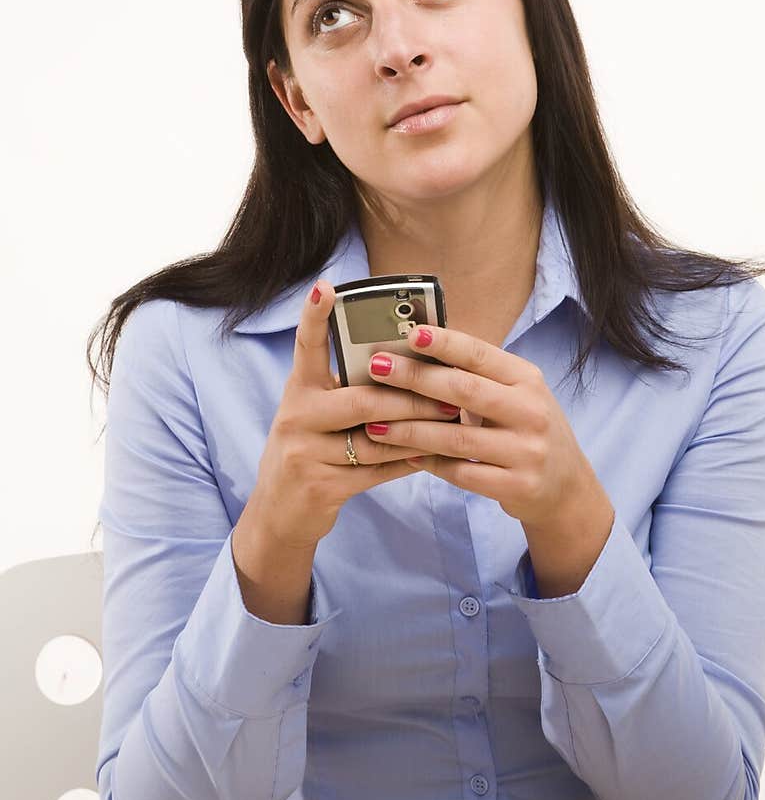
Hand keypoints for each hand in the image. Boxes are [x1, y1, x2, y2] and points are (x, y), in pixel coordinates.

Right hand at [245, 283, 461, 550]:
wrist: (278, 513)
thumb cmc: (309, 451)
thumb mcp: (316, 415)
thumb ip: (346, 390)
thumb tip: (405, 364)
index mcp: (298, 390)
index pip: (305, 346)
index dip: (314, 315)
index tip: (326, 286)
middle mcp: (296, 416)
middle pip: (361, 398)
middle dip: (410, 396)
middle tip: (449, 392)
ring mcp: (305, 453)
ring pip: (375, 437)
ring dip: (419, 430)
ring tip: (451, 420)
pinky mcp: (322, 486)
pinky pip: (377, 471)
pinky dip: (409, 461)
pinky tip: (433, 454)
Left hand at [363, 323, 612, 538]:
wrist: (566, 487)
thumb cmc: (528, 430)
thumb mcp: (517, 394)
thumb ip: (478, 376)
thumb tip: (420, 347)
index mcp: (528, 380)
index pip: (481, 354)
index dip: (444, 343)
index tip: (410, 334)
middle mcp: (531, 411)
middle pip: (464, 390)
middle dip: (415, 378)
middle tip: (377, 369)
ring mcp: (527, 451)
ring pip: (457, 438)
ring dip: (410, 430)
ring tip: (375, 423)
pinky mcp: (517, 485)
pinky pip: (462, 474)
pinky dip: (430, 464)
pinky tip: (405, 455)